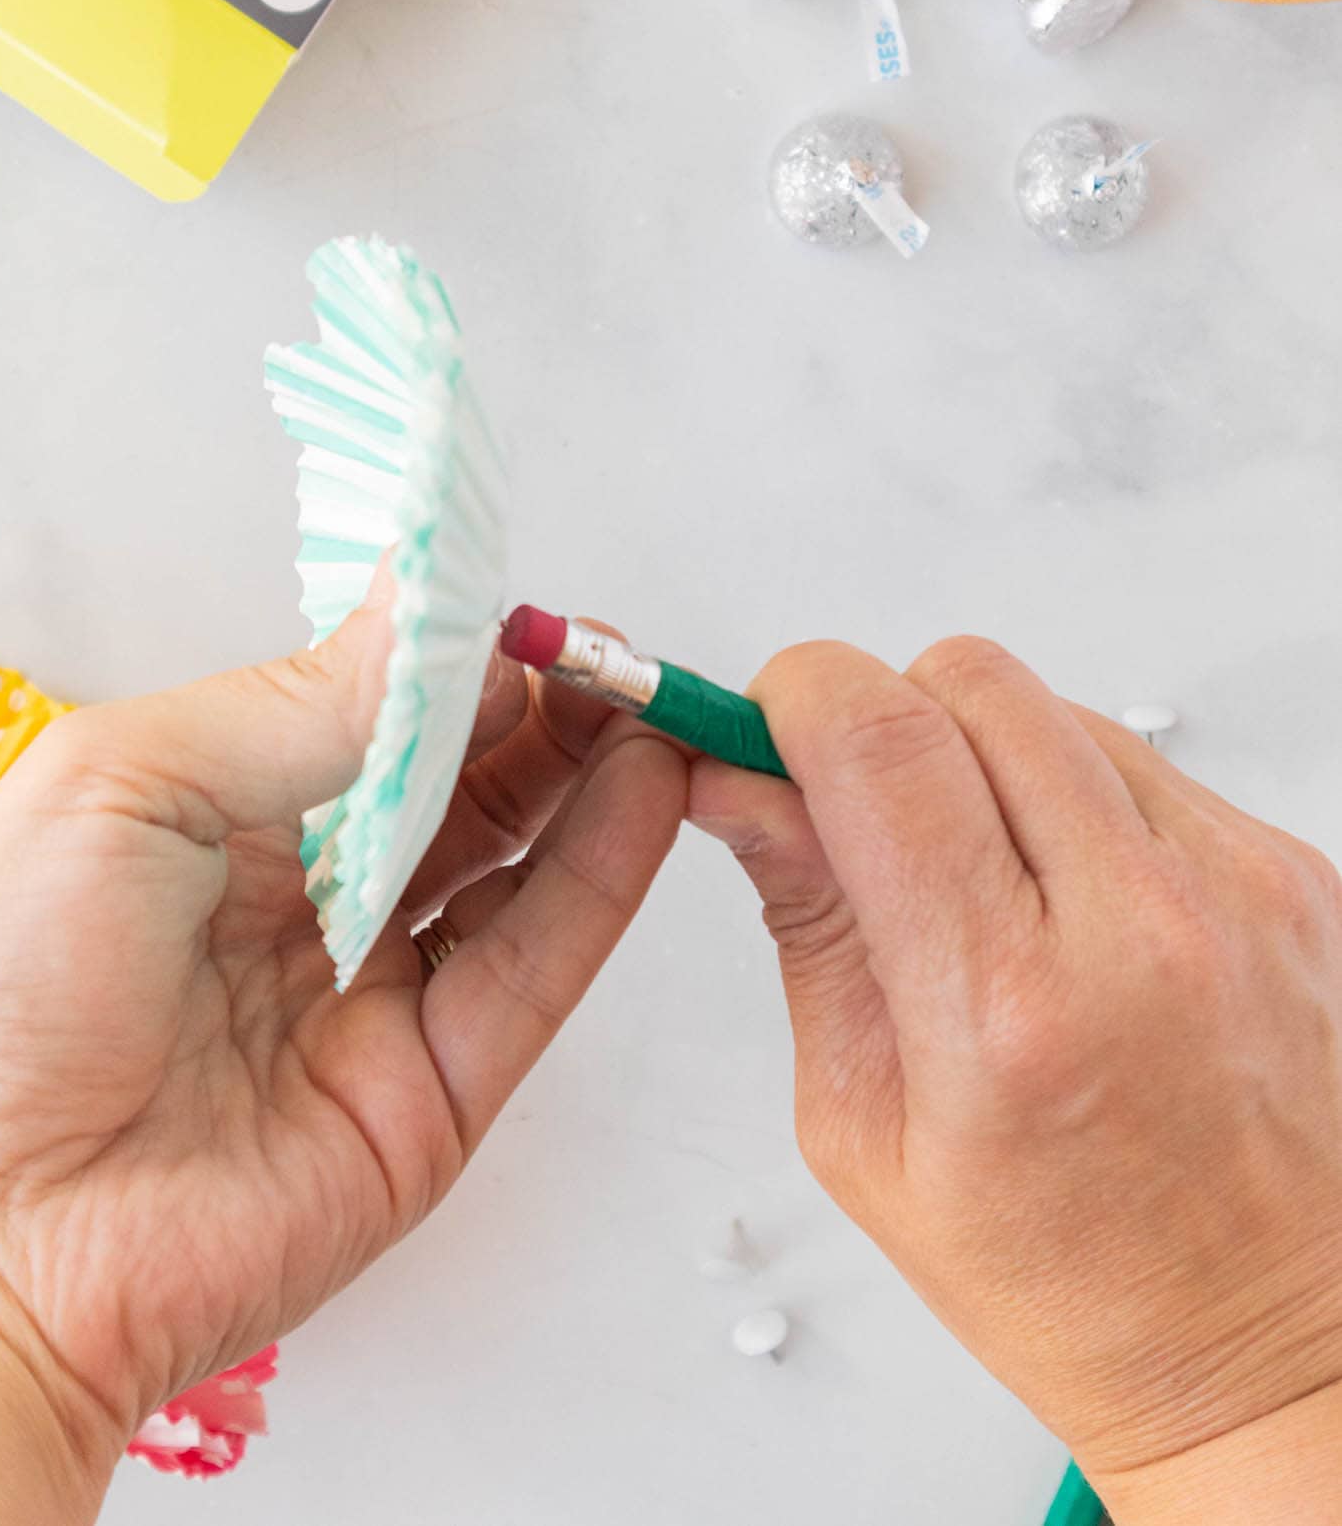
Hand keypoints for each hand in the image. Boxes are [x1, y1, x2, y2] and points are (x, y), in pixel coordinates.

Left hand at [0, 597, 685, 1522]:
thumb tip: (430, 616)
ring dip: (591, 779)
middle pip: (459, 788)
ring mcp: (371, 1003)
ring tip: (649, 699)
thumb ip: (298, 706)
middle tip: (611, 648)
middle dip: (541, 710)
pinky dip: (600, 878)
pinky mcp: (428, 1099)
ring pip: (515, 869)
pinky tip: (642, 792)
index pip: (372, 717)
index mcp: (218, 820)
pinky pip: (533, 970)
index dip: (455, 660)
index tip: (524, 604)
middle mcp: (304, 905)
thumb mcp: (128, 783)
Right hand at [690, 637, 1341, 1525]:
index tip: (765, 729)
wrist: (1278, 1348)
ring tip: (992, 891)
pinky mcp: (1294, 870)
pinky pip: (1142, 762)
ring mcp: (1235, 886)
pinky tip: (1078, 912)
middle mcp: (1138, 927)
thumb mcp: (868, 1132)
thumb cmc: (1076, 1281)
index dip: (795, 698)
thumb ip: (807, 925)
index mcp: (1005, 1008)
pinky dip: (1083, 804)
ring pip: (1054, 706)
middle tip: (868, 812)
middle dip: (887, 719)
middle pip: (965, 680)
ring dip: (989, 762)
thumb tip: (742, 785)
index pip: (876, 740)